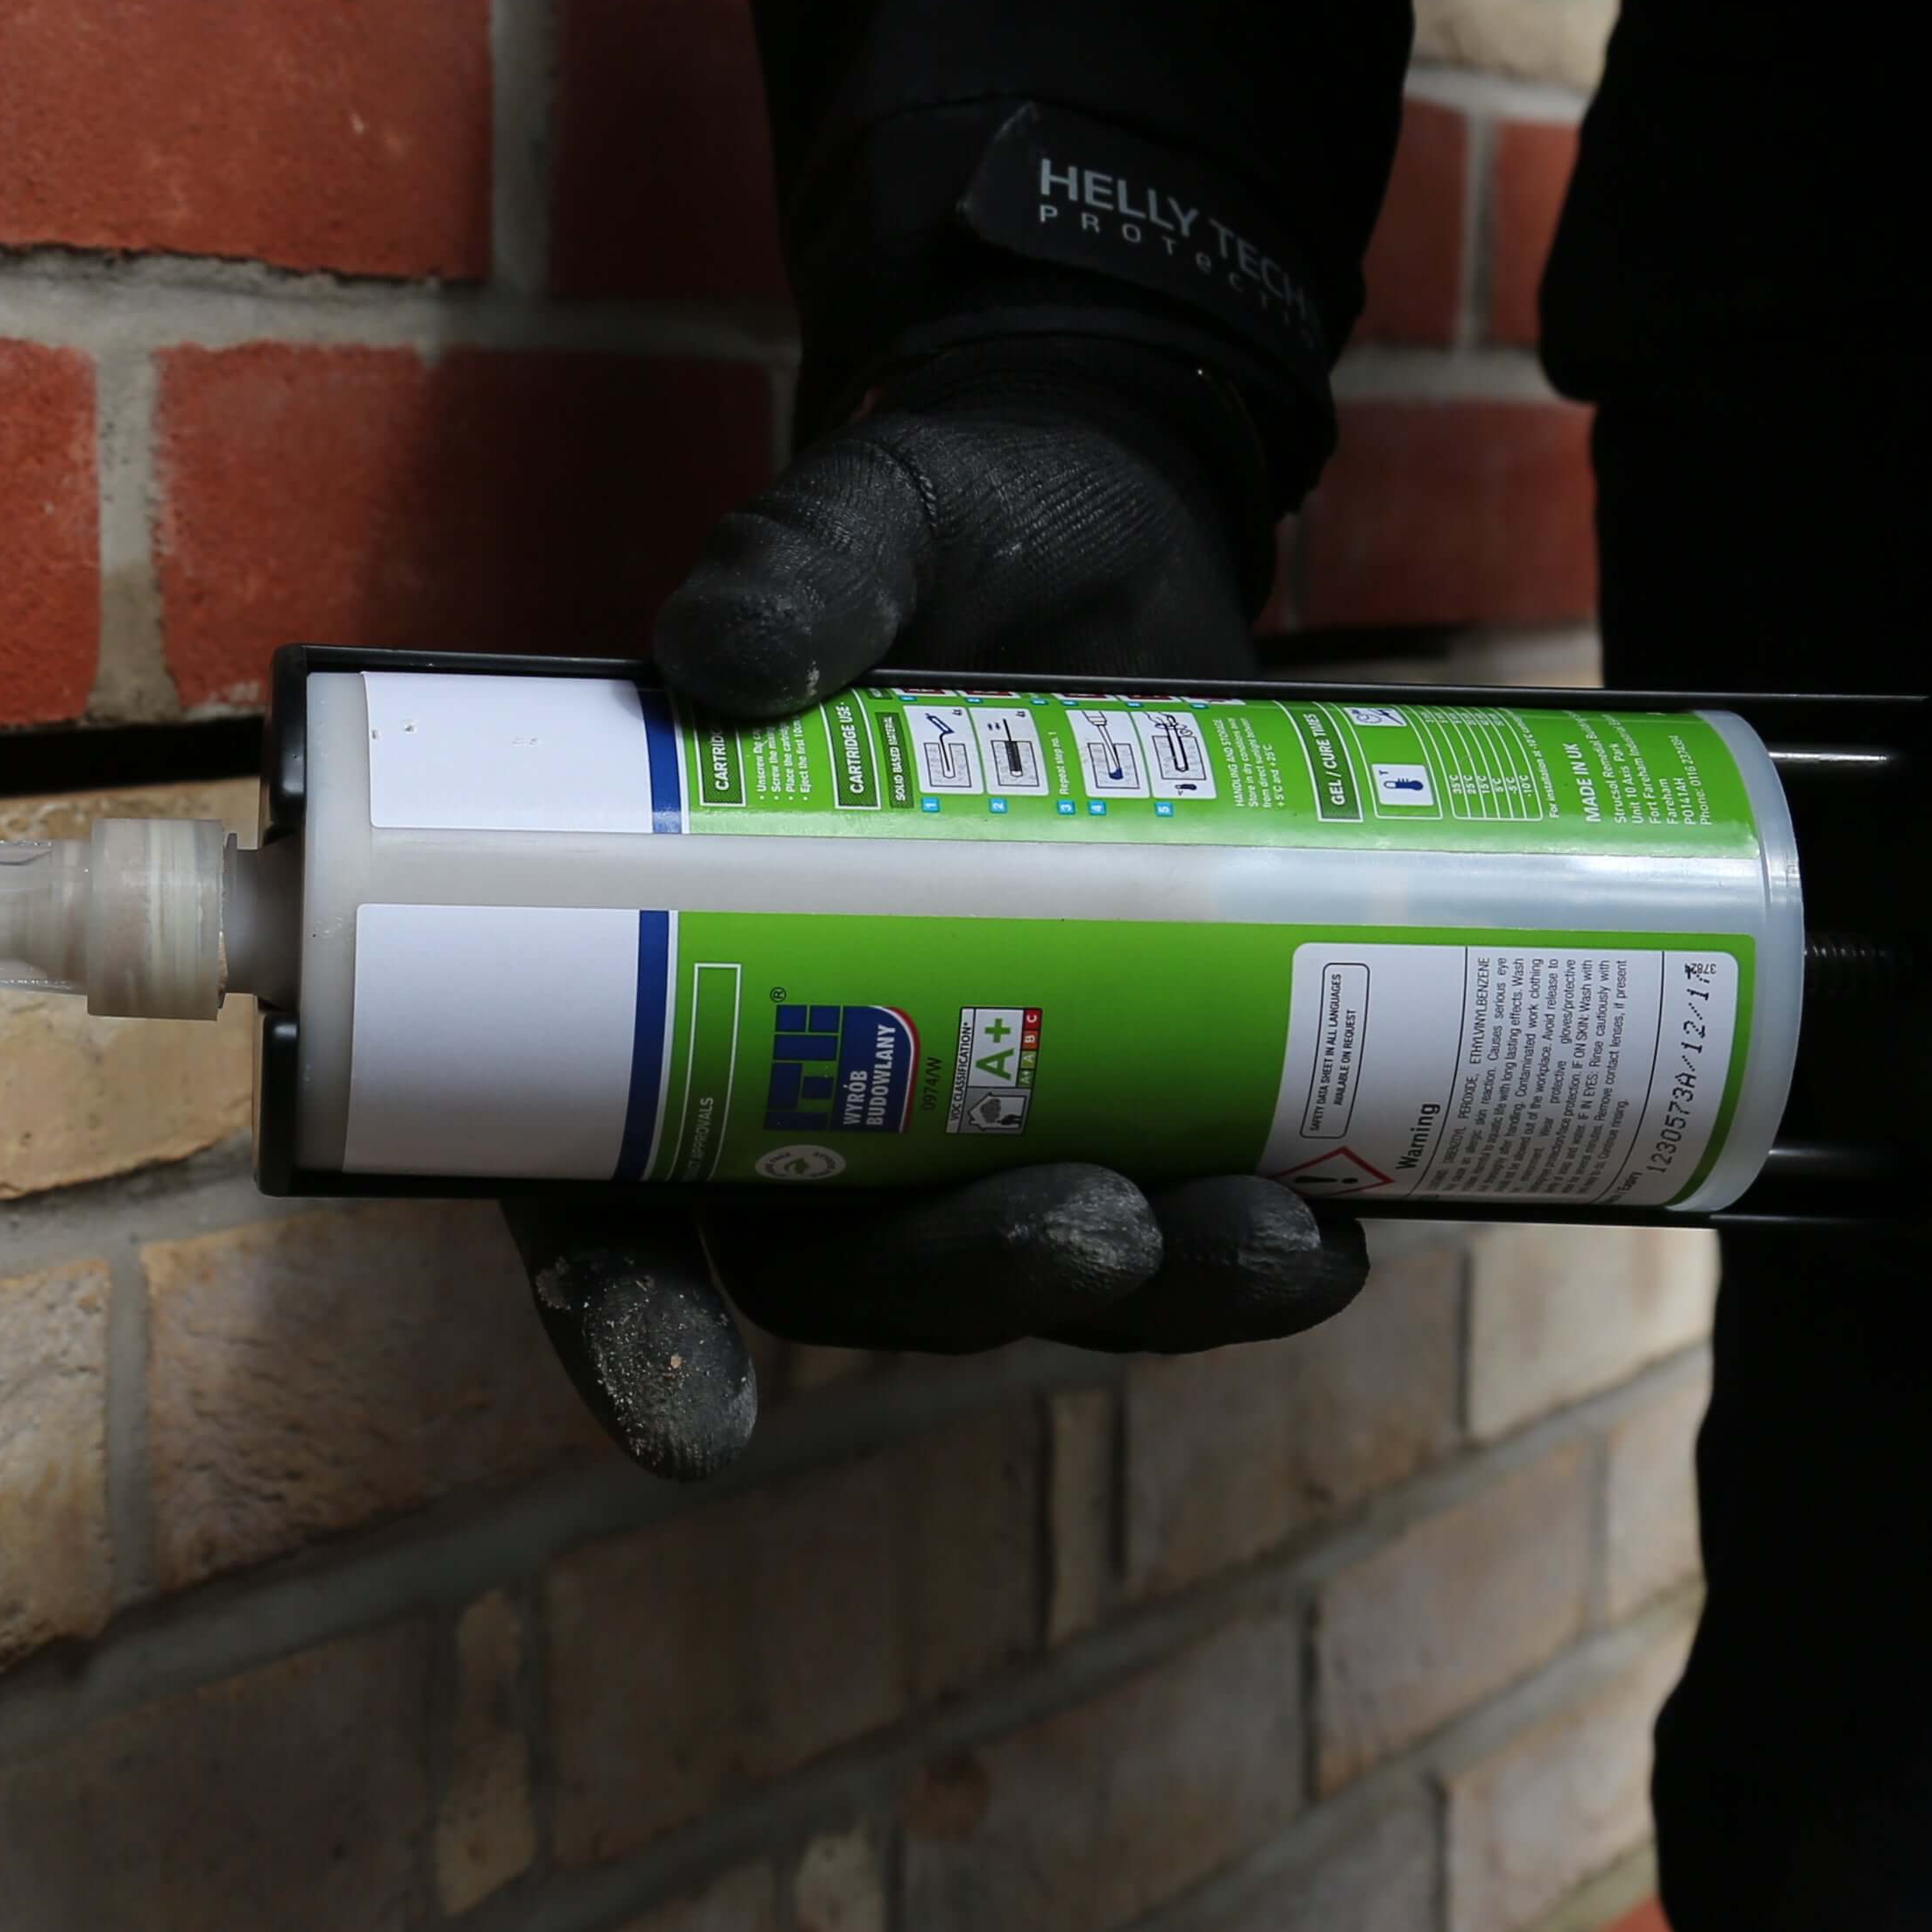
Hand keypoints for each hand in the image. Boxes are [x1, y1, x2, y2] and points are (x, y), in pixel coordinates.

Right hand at [512, 342, 1368, 1477]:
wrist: (1125, 516)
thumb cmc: (954, 519)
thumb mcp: (887, 508)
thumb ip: (807, 562)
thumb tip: (715, 659)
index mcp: (659, 975)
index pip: (590, 1192)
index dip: (628, 1321)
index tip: (695, 1423)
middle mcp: (802, 1070)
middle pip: (838, 1261)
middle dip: (967, 1284)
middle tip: (1091, 1232)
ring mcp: (968, 1091)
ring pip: (1018, 1260)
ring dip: (1142, 1289)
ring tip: (1271, 1242)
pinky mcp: (1119, 1076)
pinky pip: (1172, 1213)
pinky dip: (1253, 1246)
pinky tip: (1341, 1226)